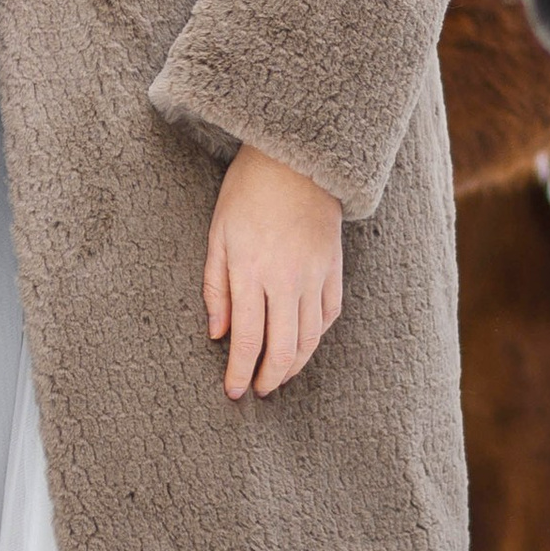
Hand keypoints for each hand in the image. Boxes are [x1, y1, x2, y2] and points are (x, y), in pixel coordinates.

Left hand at [204, 142, 344, 397]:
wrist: (295, 160)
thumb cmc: (247, 193)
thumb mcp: (217, 235)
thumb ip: (215, 287)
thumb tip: (217, 334)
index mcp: (251, 271)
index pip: (247, 339)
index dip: (239, 372)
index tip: (232, 391)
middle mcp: (286, 280)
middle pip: (283, 349)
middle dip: (269, 378)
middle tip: (257, 390)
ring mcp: (315, 275)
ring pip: (310, 339)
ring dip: (294, 365)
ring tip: (278, 375)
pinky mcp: (334, 268)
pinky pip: (329, 315)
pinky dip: (316, 336)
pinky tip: (303, 343)